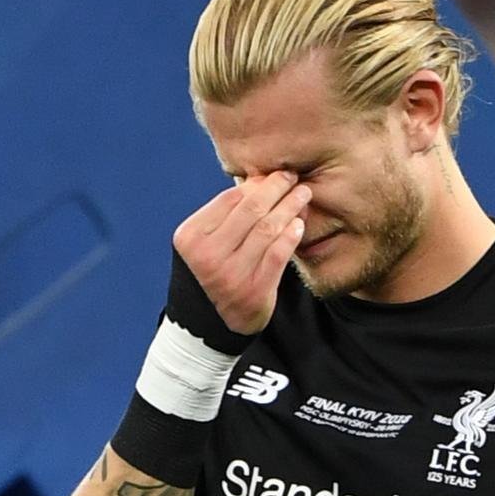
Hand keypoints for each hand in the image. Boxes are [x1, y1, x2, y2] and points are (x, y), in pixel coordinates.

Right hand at [172, 171, 309, 334]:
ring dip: (290, 207)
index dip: (257, 183)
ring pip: (268, 230)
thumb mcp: (206, 242)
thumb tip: (262, 179)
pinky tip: (299, 223)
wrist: (209, 323)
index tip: (276, 173)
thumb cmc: (212, 271)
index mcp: (191, 237)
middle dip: (277, 188)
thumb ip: (227, 215)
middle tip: (293, 177)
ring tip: (303, 195)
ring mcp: (231, 275)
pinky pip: (278, 254)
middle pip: (251, 210)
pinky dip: (291, 235)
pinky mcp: (253, 291)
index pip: (230, 199)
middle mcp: (207, 256)